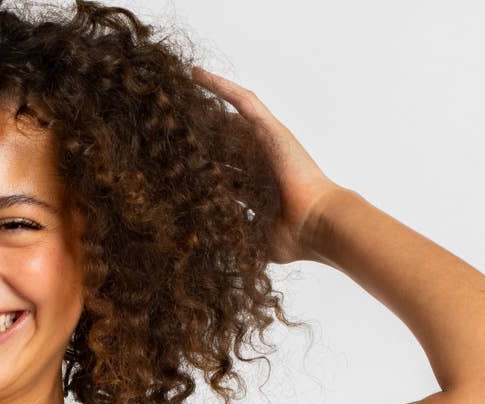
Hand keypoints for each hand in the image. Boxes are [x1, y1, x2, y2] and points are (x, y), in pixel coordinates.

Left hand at [191, 66, 345, 262]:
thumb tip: (215, 246)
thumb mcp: (253, 239)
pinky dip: (219, 87)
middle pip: (223, 146)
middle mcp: (259, 164)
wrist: (315, 224)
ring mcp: (264, 144)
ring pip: (228, 120)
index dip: (203, 173)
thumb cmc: (292, 236)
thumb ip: (235, 237)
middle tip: (169, 131)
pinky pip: (241, 101)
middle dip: (200, 141)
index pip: (224, 176)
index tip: (178, 170)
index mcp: (256, 190)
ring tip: (179, 93)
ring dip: (204, 110)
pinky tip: (197, 76)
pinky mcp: (269, 129)